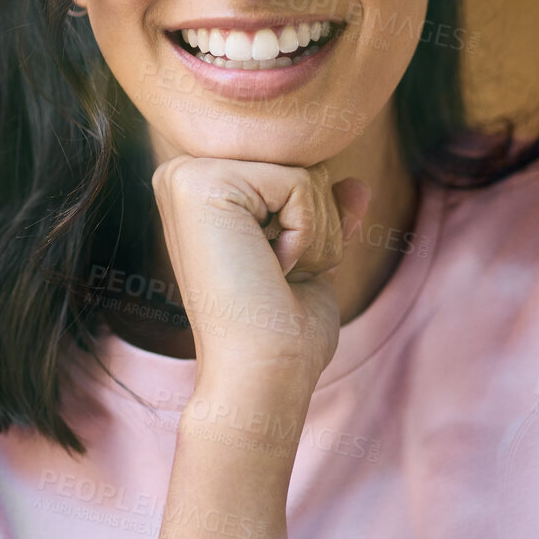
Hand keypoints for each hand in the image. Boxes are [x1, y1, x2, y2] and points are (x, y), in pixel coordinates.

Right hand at [150, 157, 369, 389]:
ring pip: (306, 173)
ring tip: (271, 275)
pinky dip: (307, 236)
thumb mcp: (309, 262)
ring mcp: (188, 175)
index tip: (276, 272)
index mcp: (199, 191)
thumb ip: (324, 217)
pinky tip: (270, 269)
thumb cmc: (282, 332)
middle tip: (275, 275)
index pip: (295, 171)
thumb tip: (357, 185)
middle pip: (302, 164)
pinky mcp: (206, 183)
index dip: (312, 225)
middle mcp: (182, 174)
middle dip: (317, 226)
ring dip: (314, 236)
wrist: (262, 373)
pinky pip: (301, 185)